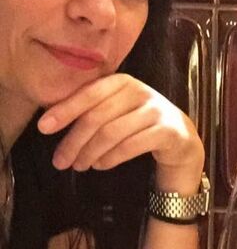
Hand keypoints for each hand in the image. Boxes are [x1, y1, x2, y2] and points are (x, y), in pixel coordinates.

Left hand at [37, 74, 203, 191]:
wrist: (181, 140)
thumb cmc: (140, 126)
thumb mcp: (117, 111)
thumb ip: (92, 109)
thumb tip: (51, 122)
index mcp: (123, 81)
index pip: (89, 93)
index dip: (64, 110)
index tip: (43, 128)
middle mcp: (141, 91)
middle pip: (98, 116)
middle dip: (74, 141)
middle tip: (60, 161)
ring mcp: (157, 111)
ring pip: (112, 133)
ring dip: (90, 153)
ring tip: (79, 166)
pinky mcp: (168, 131)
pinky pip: (131, 146)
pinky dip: (111, 158)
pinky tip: (101, 165)